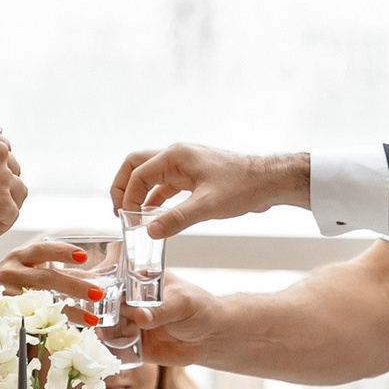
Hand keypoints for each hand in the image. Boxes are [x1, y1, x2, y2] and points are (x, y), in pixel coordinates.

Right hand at [0, 239, 116, 320]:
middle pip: (46, 277)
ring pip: (40, 301)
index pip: (42, 250)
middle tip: (97, 293)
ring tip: (91, 319)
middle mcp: (12, 271)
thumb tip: (91, 280)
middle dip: (74, 285)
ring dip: (68, 311)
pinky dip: (49, 327)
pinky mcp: (2, 314)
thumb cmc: (0, 285)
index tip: (84, 257)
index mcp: (19, 257)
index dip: (63, 252)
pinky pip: (28, 320)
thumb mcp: (22, 270)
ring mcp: (5, 293)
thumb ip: (51, 272)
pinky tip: (66, 332)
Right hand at [108, 274, 219, 366]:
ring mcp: (126, 320)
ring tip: (118, 332)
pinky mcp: (129, 342)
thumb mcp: (182, 304)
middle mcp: (127, 298)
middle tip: (106, 318)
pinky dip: (111, 347)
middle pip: (101, 301)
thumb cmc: (199, 309)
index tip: (96, 292)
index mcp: (138, 278)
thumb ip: (161, 310)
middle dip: (99, 309)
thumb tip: (139, 316)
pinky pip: (112, 345)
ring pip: (103, 323)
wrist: (209, 338)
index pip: (112, 275)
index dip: (100, 283)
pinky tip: (119, 347)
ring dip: (104, 329)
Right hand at [111, 145, 308, 236]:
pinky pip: (165, 184)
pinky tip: (154, 215)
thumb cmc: (242, 187)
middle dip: (123, 186)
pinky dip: (155, 198)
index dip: (126, 197)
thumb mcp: (207, 206)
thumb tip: (149, 232)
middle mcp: (176, 156)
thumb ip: (177, 218)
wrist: (269, 181)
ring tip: (132, 216)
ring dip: (138, 193)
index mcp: (175, 156)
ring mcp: (185, 164)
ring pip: (150, 174)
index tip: (125, 220)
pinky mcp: (193, 175)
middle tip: (119, 211)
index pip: (138, 174)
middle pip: (136, 165)